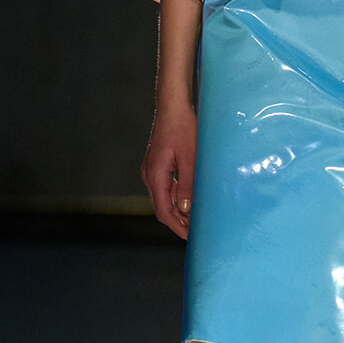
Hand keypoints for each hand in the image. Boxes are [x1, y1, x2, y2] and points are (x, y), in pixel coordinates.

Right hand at [141, 103, 197, 239]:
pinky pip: (164, 188)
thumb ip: (188, 185)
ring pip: (162, 199)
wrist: (173, 105)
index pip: (163, 211)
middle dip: (177, 222)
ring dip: (177, 211)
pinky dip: (175, 198)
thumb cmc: (183, 128)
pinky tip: (189, 201)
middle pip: (161, 208)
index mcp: (155, 175)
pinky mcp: (157, 164)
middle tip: (194, 233)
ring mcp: (152, 169)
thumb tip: (185, 210)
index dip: (177, 226)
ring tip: (194, 220)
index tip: (190, 237)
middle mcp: (149, 175)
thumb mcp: (190, 158)